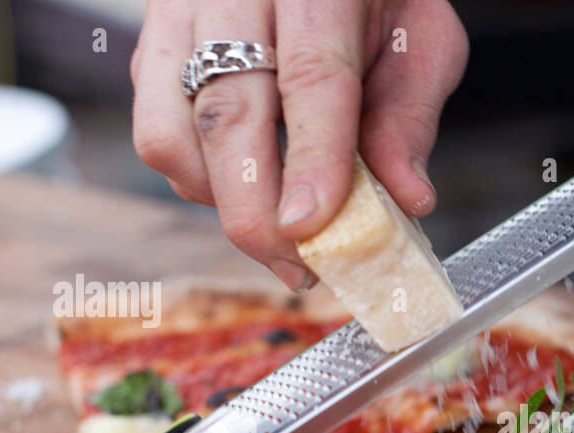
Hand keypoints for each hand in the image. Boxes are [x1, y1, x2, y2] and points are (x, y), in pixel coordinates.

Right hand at [131, 0, 467, 289]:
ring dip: (220, 203)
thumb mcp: (421, 36)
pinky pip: (155, 129)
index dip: (310, 160)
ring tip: (276, 231)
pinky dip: (198, 180)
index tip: (312, 228)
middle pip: (227, 111)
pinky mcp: (152, 42)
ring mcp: (180, 12)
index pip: (310, 75)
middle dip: (256, 210)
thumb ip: (411, 115)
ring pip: (169, 130)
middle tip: (297, 266)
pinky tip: (247, 188)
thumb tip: (408, 198)